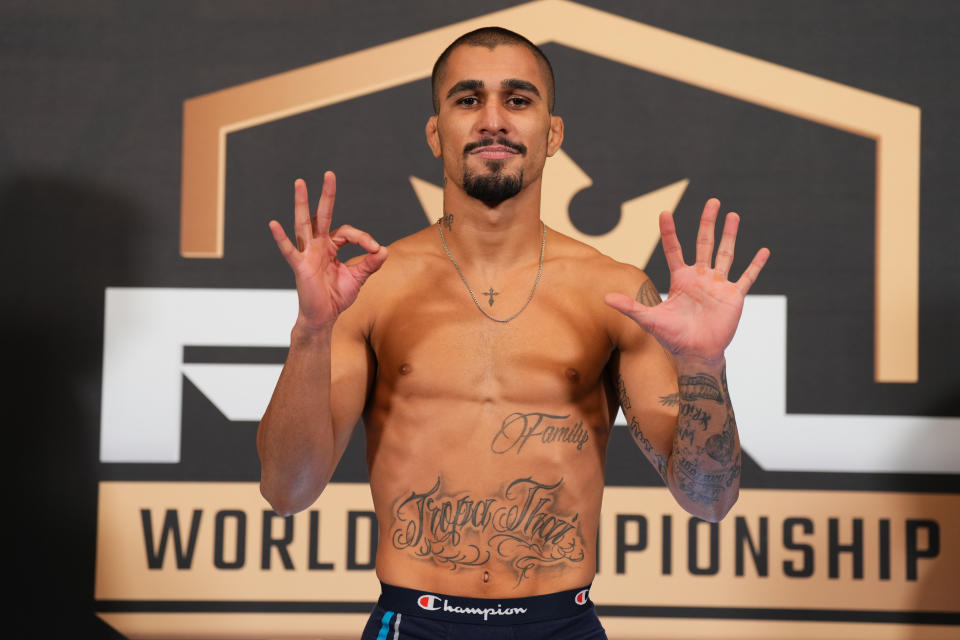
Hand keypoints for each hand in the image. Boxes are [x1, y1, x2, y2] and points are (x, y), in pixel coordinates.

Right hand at [269, 171, 387, 330]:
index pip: (348, 232)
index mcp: (331, 246)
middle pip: (322, 215)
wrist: (324, 317)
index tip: (376, 249)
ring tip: (300, 183)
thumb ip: (370, 264)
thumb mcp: (358, 278)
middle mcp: (318, 246)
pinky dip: (281, 238)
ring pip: (304, 224)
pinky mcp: (300, 266)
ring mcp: (307, 254)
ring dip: (301, 203)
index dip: (364, 238)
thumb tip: (384, 250)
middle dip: (327, 195)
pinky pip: (289, 250)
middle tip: (330, 174)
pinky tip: (274, 224)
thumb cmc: (336, 297)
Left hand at [604, 198, 769, 363]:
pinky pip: (746, 277)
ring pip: (725, 254)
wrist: (695, 354)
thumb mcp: (650, 319)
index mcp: (681, 279)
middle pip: (704, 244)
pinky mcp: (734, 296)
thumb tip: (605, 298)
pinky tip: (763, 250)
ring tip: (733, 215)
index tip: (665, 213)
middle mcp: (700, 277)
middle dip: (707, 223)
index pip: (674, 250)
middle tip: (712, 202)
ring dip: (730, 235)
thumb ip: (630, 306)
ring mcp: (718, 285)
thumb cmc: (672, 337)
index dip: (669, 233)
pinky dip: (755, 265)